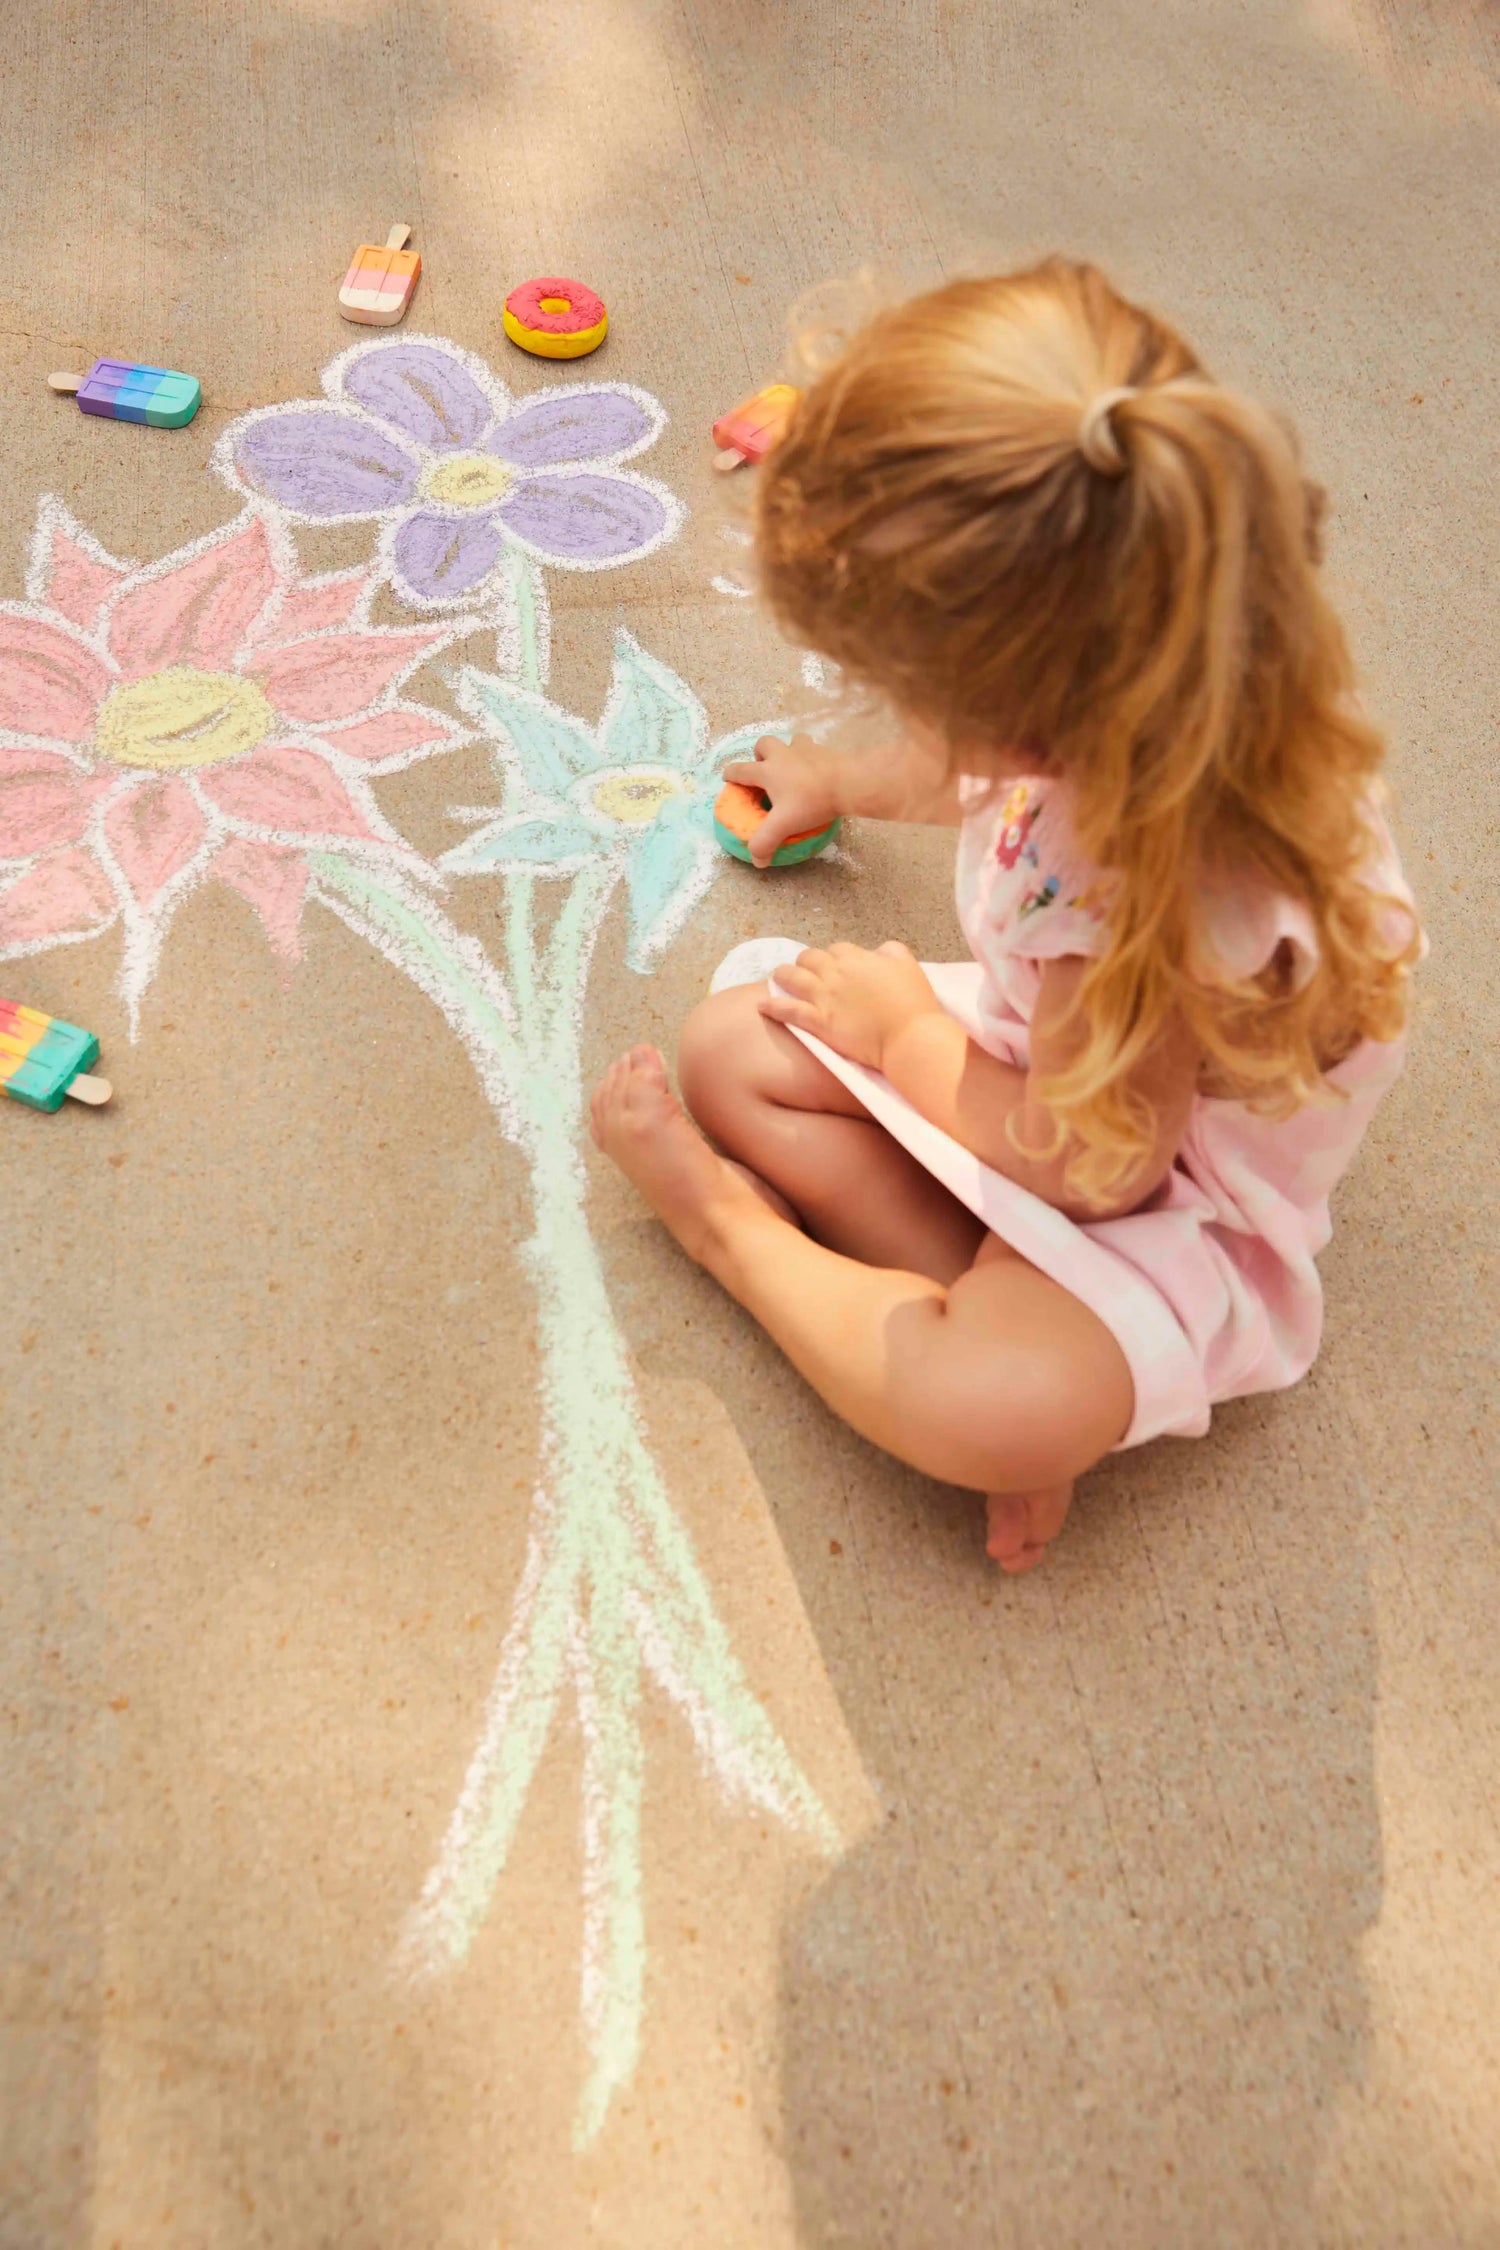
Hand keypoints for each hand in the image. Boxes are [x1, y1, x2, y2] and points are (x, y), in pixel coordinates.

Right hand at [720, 732, 842, 866]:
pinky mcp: (826, 751)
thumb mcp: (784, 825)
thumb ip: (766, 842)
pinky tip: (817, 772)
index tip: (728, 777)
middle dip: (760, 754)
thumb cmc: (812, 802)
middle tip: (766, 770)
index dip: (731, 774)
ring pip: (791, 741)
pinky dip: (811, 758)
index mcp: (768, 771)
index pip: (741, 770)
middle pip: (764, 744)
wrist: (849, 784)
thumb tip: (758, 861)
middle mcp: (783, 755)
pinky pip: (814, 749)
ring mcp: (806, 749)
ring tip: (793, 768)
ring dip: (787, 752)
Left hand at [759, 940, 942, 1069]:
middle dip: (805, 962)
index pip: (836, 949)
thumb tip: (877, 951)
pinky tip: (762, 1006)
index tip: (836, 967)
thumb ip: (890, 951)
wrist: (909, 1037)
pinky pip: (788, 1010)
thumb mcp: (908, 964)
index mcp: (857, 958)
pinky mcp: (818, 1022)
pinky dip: (773, 1006)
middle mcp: (835, 973)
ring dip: (783, 975)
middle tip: (806, 972)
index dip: (834, 957)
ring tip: (779, 979)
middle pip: (809, 958)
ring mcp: (824, 997)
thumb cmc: (913, 1003)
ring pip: (792, 977)